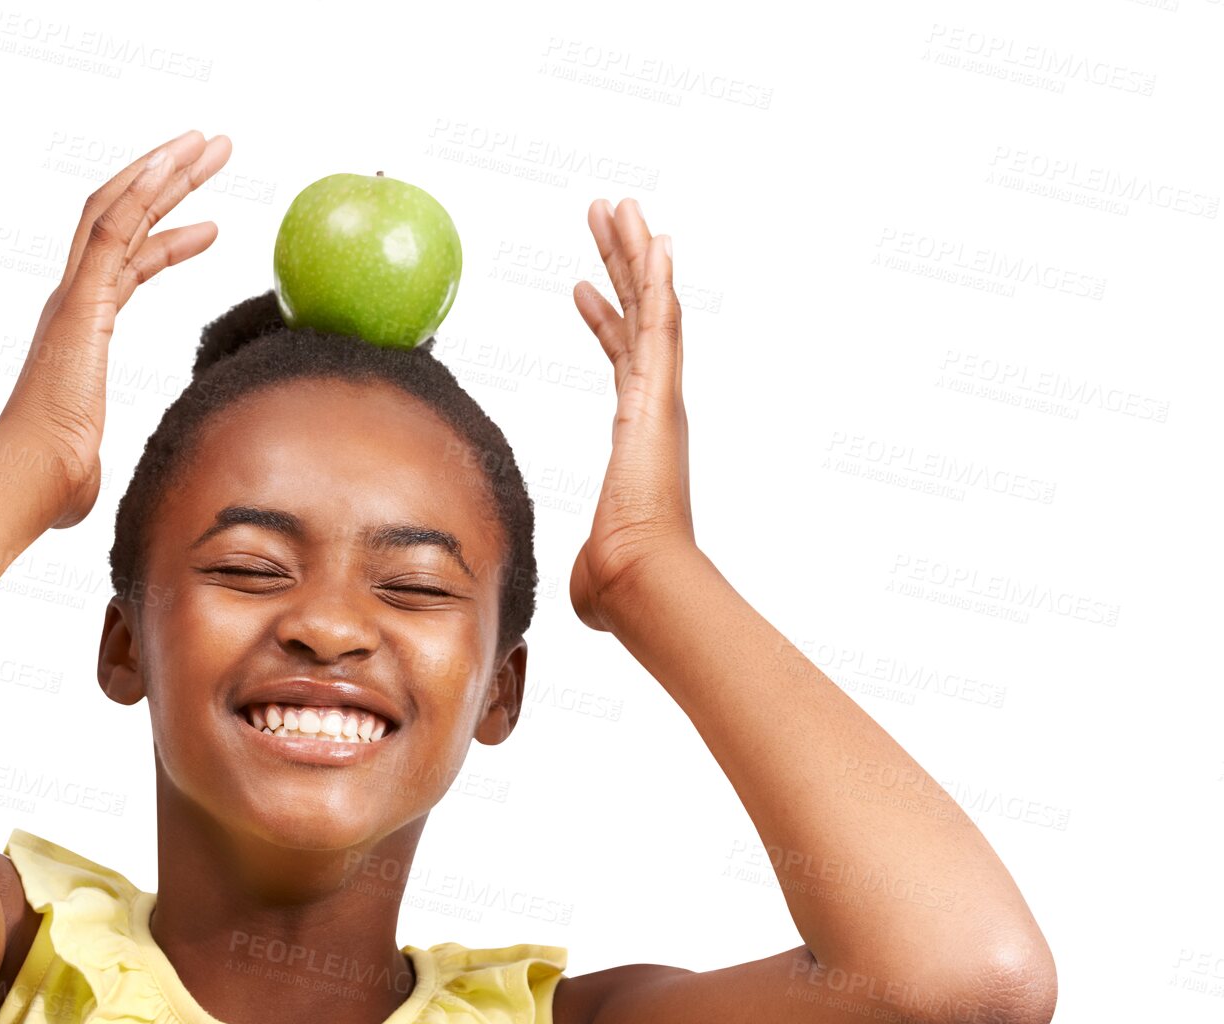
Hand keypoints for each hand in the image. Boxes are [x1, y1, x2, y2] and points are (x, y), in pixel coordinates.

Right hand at [0, 128, 232, 527]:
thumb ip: (93, 457)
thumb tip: (97, 485)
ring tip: (212, 143)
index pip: (127, 264)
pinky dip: (141, 191)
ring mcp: (73, 298)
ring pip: (119, 211)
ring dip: (167, 171)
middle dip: (171, 181)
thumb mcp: (93, 457)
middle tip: (215, 150)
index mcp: (80, 329)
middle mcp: (73, 302)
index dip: (166, 236)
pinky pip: (110, 230)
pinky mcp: (79, 303)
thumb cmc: (56, 481)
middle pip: (124, 220)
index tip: (210, 222)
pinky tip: (174, 161)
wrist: (27, 483)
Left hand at [568, 197, 694, 631]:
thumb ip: (590, 561)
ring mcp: (660, 399)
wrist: (638, 583)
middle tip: (606, 216)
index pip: (619, 362)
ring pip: (650, 309)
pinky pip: (661, 327)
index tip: (581, 287)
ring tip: (618, 205)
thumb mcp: (591, 559)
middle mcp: (654, 407)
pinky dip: (659, 282)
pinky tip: (653, 239)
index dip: (604, 321)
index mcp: (638, 435)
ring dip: (634, 254)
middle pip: (637, 318)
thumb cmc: (617, 583)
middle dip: (621, 265)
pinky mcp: (660, 398)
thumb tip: (586, 598)